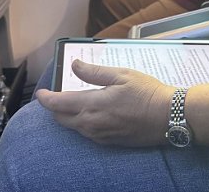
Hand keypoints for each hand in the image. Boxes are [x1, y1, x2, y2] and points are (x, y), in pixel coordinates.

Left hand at [37, 60, 174, 146]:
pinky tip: (90, 115)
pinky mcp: (109, 142)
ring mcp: (100, 135)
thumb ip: (94, 72)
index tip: (40, 93)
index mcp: (93, 104)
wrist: (168, 117)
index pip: (58, 104)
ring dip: (68, 116)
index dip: (46, 98)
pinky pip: (87, 134)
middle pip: (61, 119)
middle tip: (55, 97)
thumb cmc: (148, 92)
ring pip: (74, 127)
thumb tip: (74, 66)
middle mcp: (92, 123)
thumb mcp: (122, 75)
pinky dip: (82, 124)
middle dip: (55, 108)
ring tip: (72, 104)